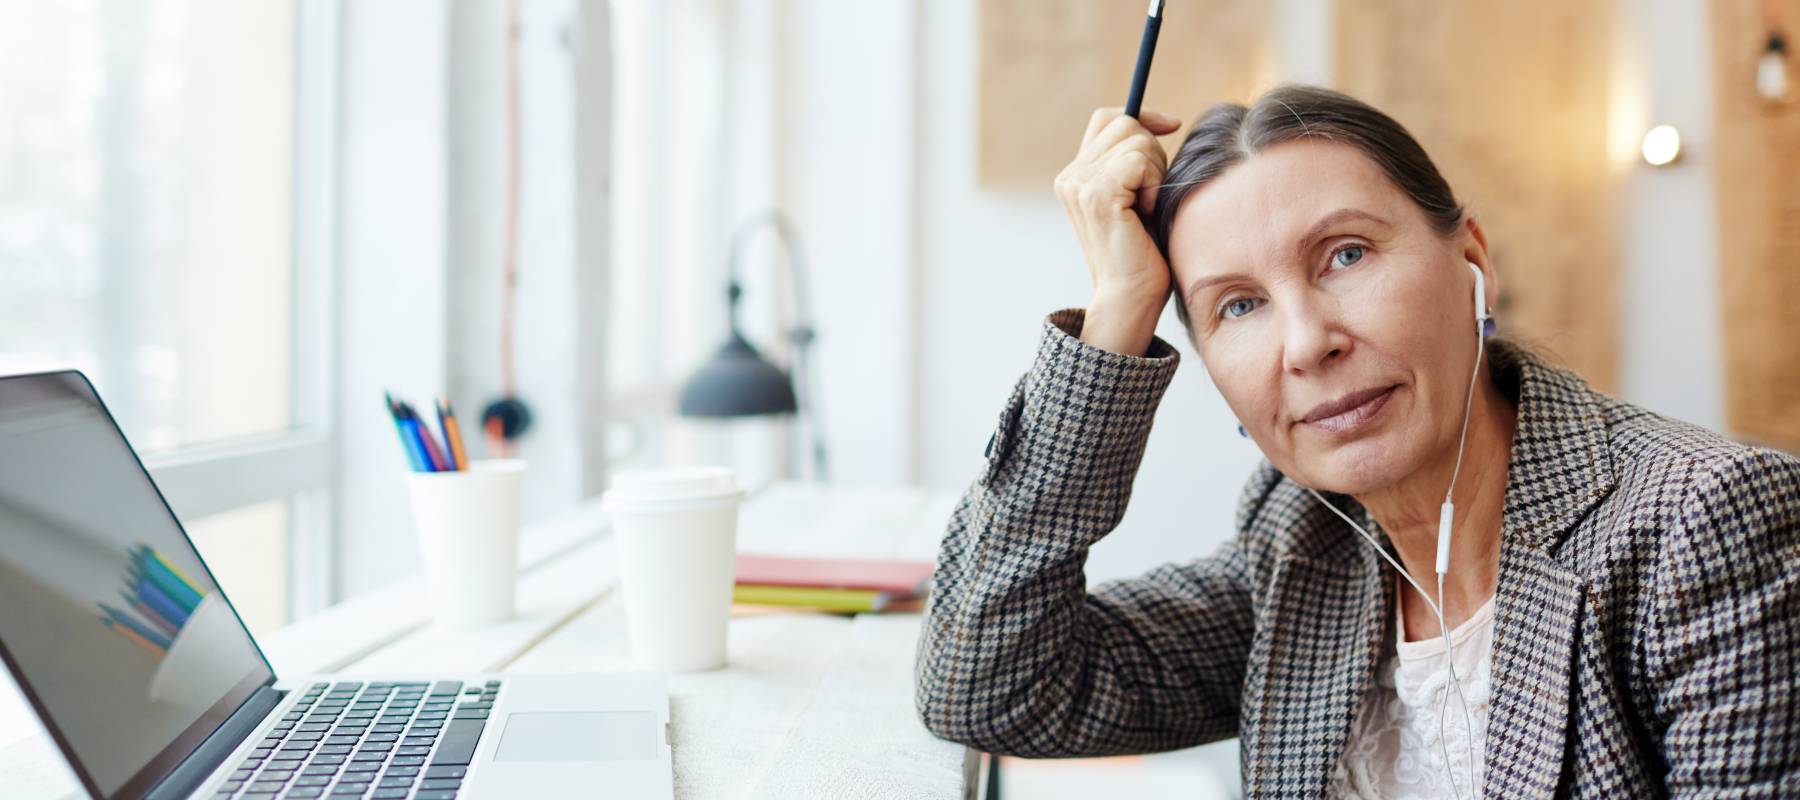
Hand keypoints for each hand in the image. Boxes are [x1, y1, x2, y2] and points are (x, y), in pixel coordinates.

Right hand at [1053, 108, 1182, 354]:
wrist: (1130, 296)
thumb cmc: (1142, 253)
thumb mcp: (1136, 197)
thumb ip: (1133, 162)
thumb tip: (1160, 123)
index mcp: (1075, 176)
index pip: (1107, 118)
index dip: (1141, 116)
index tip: (1171, 126)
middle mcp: (1070, 176)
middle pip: (1125, 125)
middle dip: (1153, 152)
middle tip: (1152, 193)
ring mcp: (1079, 184)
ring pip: (1136, 141)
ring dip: (1155, 172)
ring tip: (1146, 207)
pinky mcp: (1096, 194)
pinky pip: (1140, 161)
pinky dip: (1154, 184)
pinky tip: (1146, 212)